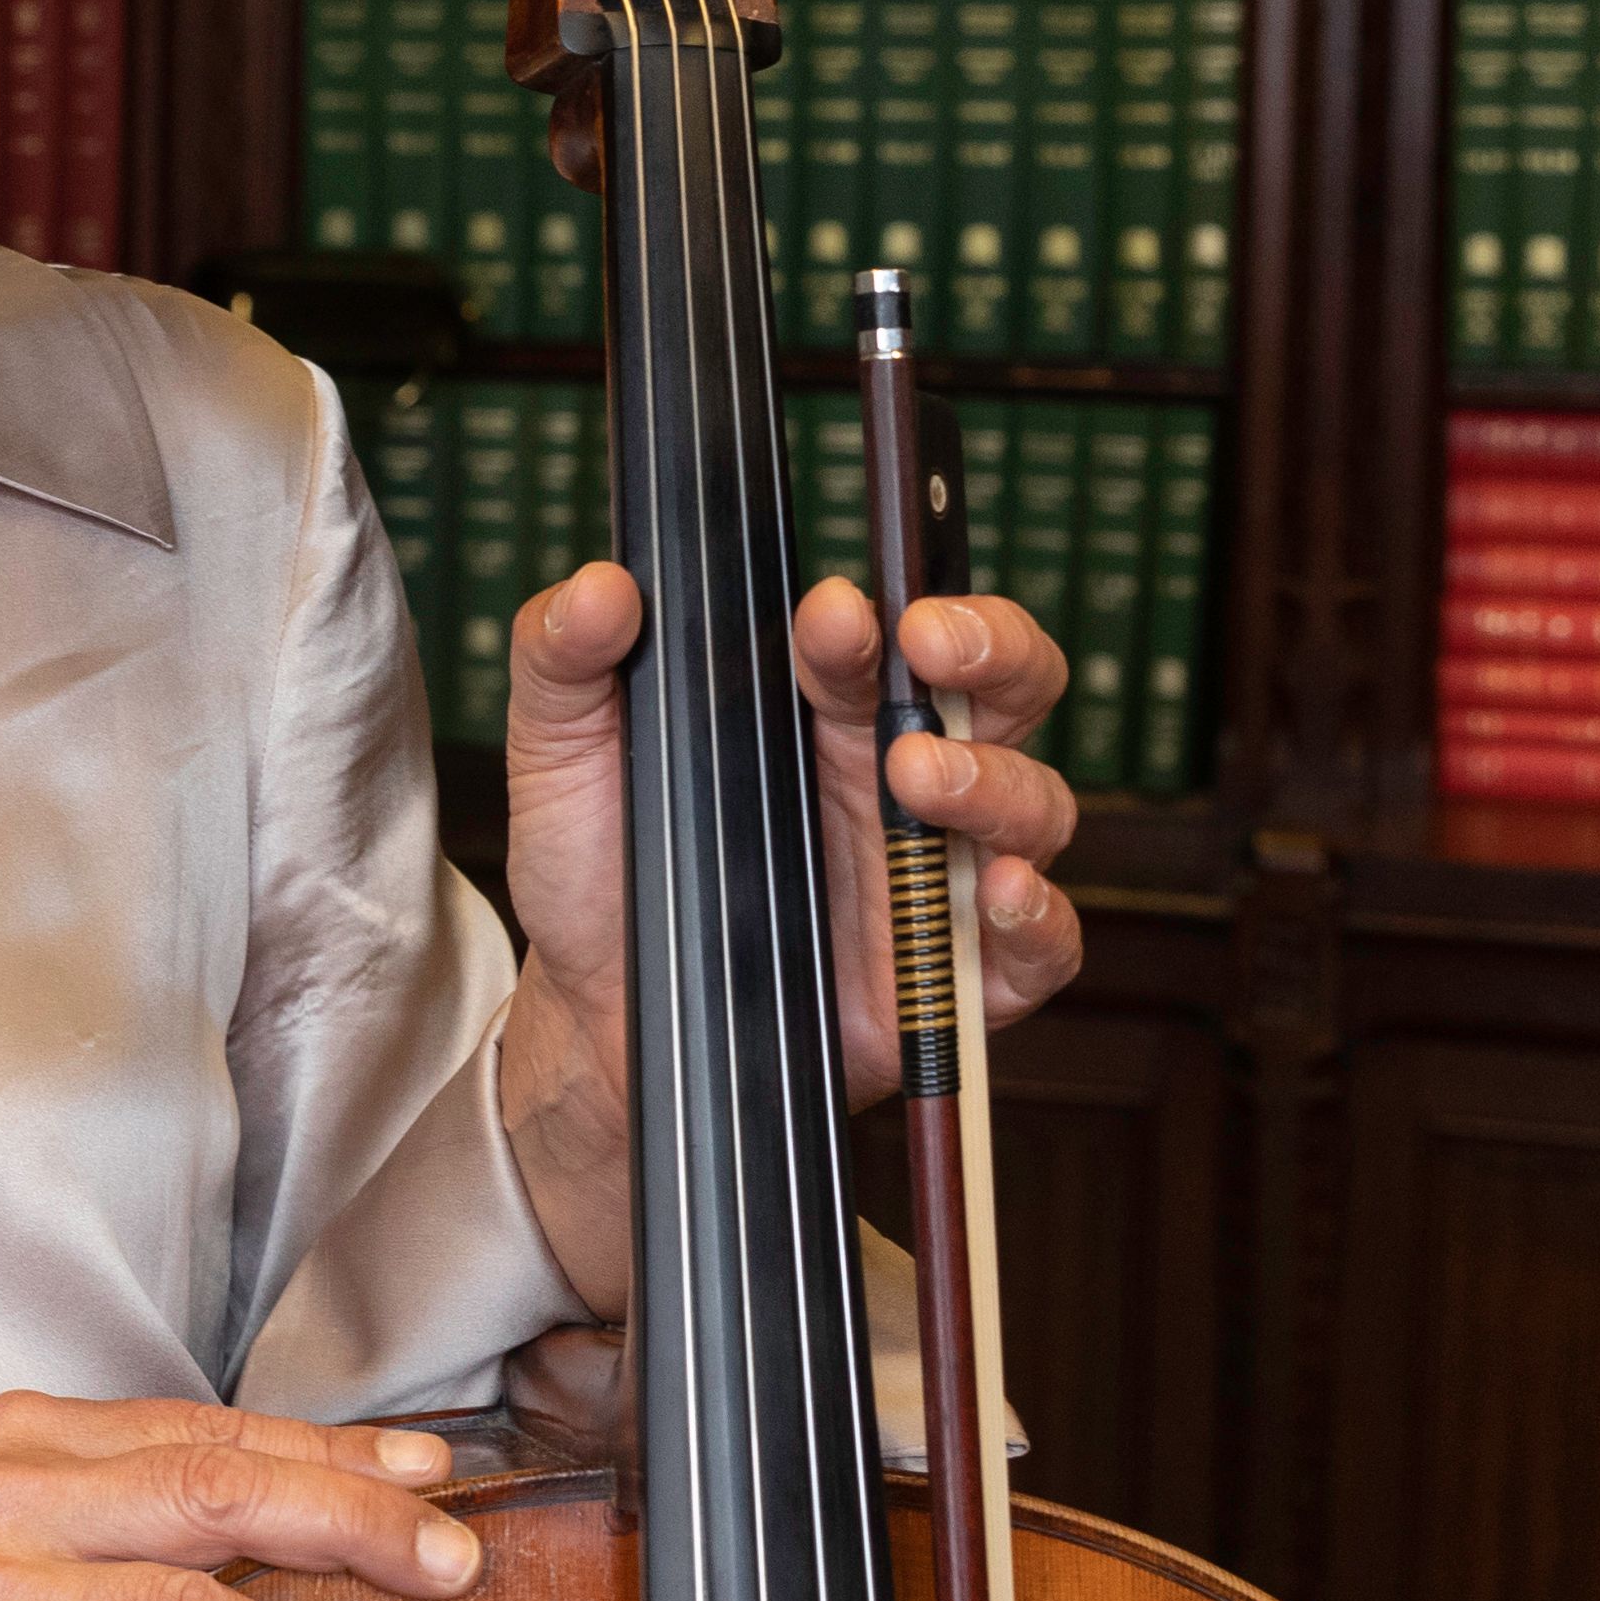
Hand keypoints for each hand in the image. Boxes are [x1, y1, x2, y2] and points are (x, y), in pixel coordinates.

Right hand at [0, 1393, 487, 1600]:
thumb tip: (300, 1513)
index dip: (335, 1453)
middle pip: (217, 1497)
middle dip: (356, 1527)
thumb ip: (124, 1512)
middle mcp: (3, 1500)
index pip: (211, 1432)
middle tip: (457, 1567)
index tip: (436, 1476)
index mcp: (25, 1439)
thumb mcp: (3, 1535)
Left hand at [487, 571, 1089, 1321]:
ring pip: (1034, 809)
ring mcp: (930, 879)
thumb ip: (565, 660)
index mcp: (830, 711)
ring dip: (996, 784)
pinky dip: (1039, 918)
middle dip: (996, 652)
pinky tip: (996, 894)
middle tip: (928, 647)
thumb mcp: (559, 756)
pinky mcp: (946, 984)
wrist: (589, 1015)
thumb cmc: (596, 869)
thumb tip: (602, 585)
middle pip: (1008, 693)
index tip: (834, 612)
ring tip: (918, 780)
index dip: (895, 609)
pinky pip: (1038, 947)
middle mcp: (900, 783)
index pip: (907, 633)